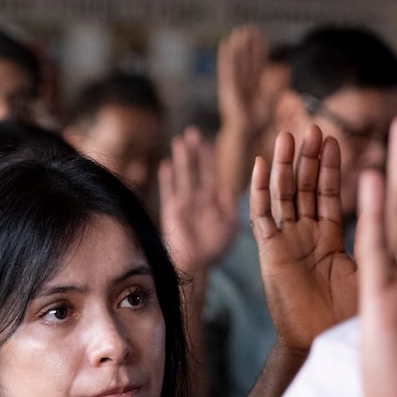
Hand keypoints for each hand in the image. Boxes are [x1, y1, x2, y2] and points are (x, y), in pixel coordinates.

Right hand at [159, 127, 236, 274]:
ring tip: (180, 140)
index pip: (211, 173)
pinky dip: (167, 178)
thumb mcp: (230, 226)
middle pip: (197, 169)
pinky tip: (165, 164)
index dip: (209, 157)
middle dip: (196, 151)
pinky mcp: (172, 210)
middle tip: (194, 131)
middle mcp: (198, 198)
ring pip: (184, 175)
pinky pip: (169, 190)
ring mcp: (184, 203)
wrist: (195, 264)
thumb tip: (229, 189)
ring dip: (182, 158)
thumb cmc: (214, 248)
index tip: (208, 140)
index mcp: (213, 200)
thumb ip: (231, 207)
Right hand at [217, 25, 270, 135]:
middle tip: (249, 27)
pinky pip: (227, 68)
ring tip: (238, 31)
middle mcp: (243, 82)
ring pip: (237, 60)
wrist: (245, 133)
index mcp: (254, 85)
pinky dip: (225, 56)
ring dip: (238, 46)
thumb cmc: (256, 122)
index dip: (259, 49)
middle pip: (247, 58)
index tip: (260, 35)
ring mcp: (234, 83)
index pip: (258, 63)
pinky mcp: (227, 87)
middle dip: (248, 44)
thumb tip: (285, 80)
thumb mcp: (270, 103)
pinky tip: (225, 44)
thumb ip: (275, 90)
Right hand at [249, 125, 358, 352]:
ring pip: (283, 196)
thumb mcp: (373, 270)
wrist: (323, 347)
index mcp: (328, 242)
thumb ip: (380, 240)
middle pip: (304, 189)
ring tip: (288, 136)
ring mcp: (285, 244)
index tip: (333, 139)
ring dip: (284, 166)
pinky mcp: (269, 254)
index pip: (328, 196)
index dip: (330, 168)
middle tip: (313, 128)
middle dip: (308, 159)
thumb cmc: (351, 319)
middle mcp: (304, 239)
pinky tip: (258, 164)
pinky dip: (259, 190)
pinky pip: (261, 217)